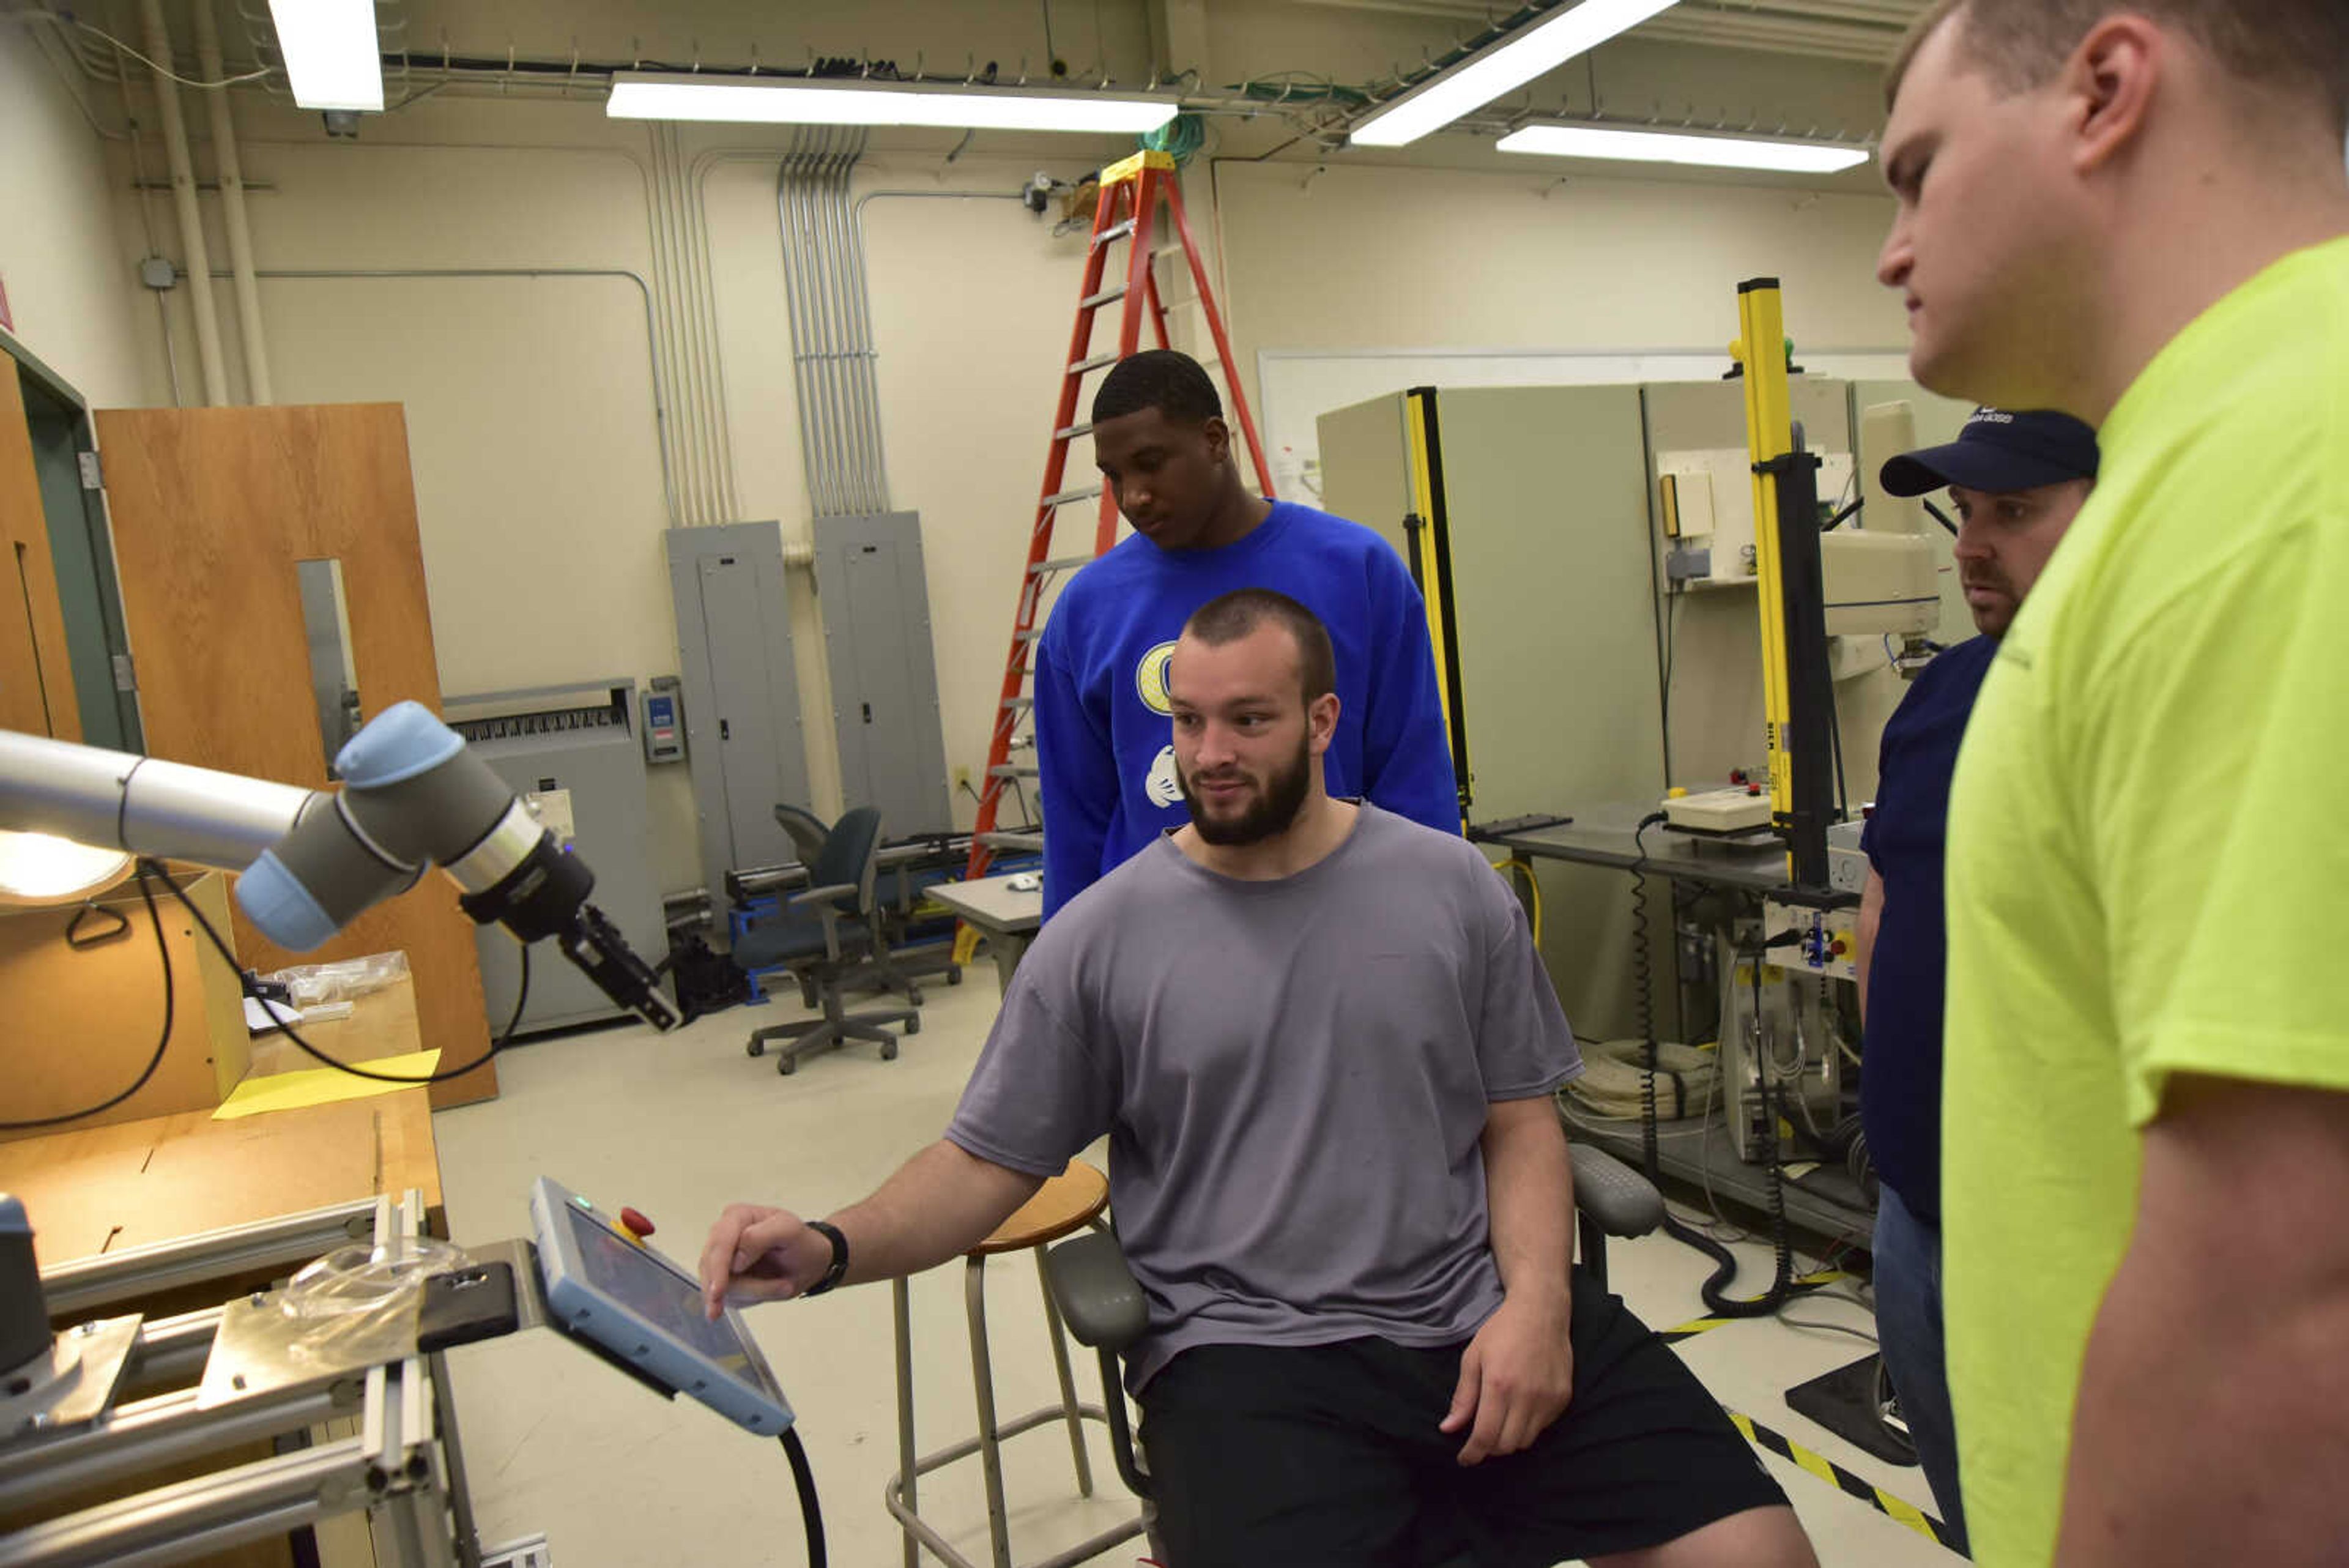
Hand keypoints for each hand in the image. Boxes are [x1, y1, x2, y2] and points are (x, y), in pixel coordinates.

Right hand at [698, 1204, 832, 1318]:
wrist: (807, 1262)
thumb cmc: (799, 1242)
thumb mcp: (790, 1231)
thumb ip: (761, 1236)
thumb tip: (735, 1259)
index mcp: (735, 1217)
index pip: (719, 1242)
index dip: (718, 1267)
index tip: (718, 1292)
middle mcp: (722, 1236)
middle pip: (714, 1268)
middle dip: (745, 1286)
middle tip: (782, 1289)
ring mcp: (719, 1260)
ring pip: (718, 1287)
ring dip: (753, 1292)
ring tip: (783, 1286)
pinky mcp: (723, 1281)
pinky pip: (727, 1297)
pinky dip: (749, 1298)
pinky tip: (768, 1290)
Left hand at [1439, 1290, 1574, 1465]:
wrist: (1541, 1312)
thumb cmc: (1501, 1331)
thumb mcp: (1473, 1358)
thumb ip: (1463, 1397)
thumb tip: (1448, 1429)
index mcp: (1499, 1385)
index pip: (1485, 1436)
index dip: (1473, 1454)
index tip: (1464, 1459)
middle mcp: (1526, 1396)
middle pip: (1506, 1445)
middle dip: (1490, 1448)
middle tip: (1480, 1438)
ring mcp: (1548, 1399)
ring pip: (1526, 1441)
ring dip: (1509, 1439)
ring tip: (1500, 1423)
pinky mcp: (1563, 1398)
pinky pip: (1543, 1428)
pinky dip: (1528, 1427)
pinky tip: (1520, 1409)